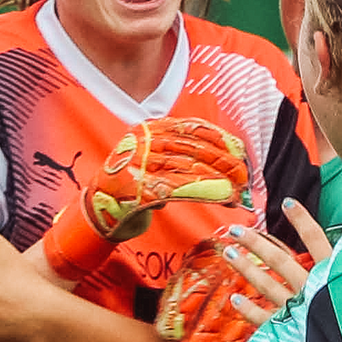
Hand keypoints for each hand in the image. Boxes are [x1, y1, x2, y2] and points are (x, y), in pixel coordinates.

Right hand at [34, 115, 252, 283]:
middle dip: (224, 162)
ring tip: (238, 191)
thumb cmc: (132, 188)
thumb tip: (221, 156)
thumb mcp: (155, 161)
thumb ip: (180, 154)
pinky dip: (204, 193)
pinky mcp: (139, 188)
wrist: (96, 213)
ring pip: (190, 168)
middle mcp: (144, 141)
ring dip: (219, 180)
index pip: (192, 128)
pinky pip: (179, 189)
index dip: (220, 139)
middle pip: (194, 148)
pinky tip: (222, 197)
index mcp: (150, 128)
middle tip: (245, 175)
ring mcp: (139, 163)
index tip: (240, 151)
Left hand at [156, 199, 337, 341]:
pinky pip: (264, 320)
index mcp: (335, 277)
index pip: (317, 240)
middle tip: (236, 229)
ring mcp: (298, 312)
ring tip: (228, 253)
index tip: (287, 202)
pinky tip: (234, 299)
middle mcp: (313, 291)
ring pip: (266, 285)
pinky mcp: (289, 334)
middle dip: (257, 242)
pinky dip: (248, 310)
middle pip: (280, 259)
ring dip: (245, 268)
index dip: (302, 221)